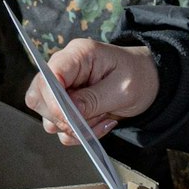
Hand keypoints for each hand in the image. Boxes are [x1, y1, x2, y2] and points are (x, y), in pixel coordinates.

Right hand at [24, 39, 158, 144]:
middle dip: (63, 117)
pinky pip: (61, 128)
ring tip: (103, 119)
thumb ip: (94, 99)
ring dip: (75, 128)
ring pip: (48, 117)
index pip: (49, 74)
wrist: (149, 82)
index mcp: (78, 55)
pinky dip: (79, 134)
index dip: (52, 98)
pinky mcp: (66, 106)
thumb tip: (68, 112)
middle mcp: (65, 70)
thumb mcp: (123, 89)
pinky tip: (101, 123)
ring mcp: (63, 89)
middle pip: (39, 97)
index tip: (68, 117)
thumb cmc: (139, 76)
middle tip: (90, 120)